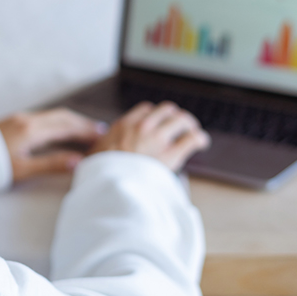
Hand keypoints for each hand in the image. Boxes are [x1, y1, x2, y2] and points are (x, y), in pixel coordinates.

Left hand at [0, 108, 105, 182]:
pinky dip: (59, 122)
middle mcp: (28, 119)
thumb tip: (79, 161)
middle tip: (101, 132)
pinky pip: (44, 117)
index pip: (67, 128)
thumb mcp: (23, 169)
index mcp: (33, 130)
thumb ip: (52, 164)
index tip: (103, 137)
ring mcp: (20, 118)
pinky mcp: (14, 121)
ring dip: (71, 121)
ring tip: (85, 130)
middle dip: (83, 123)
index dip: (86, 132)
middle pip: (63, 117)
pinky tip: (61, 130)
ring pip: (53, 115)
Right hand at [90, 101, 210, 171]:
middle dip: (175, 116)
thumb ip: (101, 148)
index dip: (156, 116)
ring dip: (189, 124)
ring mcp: (158, 139)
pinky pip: (192, 138)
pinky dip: (199, 138)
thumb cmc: (101, 174)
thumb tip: (96, 153)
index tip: (159, 122)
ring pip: (182, 120)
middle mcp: (142, 127)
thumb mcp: (94, 155)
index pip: (146, 110)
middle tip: (180, 124)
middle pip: (166, 110)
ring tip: (192, 131)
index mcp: (124, 125)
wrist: (110, 185)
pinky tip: (202, 142)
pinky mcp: (172, 154)